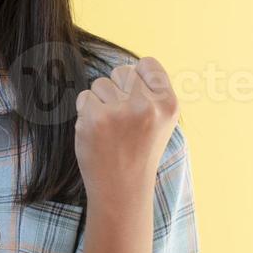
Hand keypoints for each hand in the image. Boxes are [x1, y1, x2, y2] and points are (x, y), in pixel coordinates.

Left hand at [74, 56, 179, 198]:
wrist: (122, 189)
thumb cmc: (138, 151)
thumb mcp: (160, 121)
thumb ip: (152, 93)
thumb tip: (133, 66)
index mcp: (168, 104)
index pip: (148, 64)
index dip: (137, 77)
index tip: (135, 99)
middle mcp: (147, 106)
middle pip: (122, 71)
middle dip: (117, 90)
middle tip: (122, 119)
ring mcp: (120, 112)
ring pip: (100, 83)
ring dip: (100, 102)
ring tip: (110, 128)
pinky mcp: (95, 119)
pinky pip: (84, 97)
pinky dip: (86, 112)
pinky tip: (97, 133)